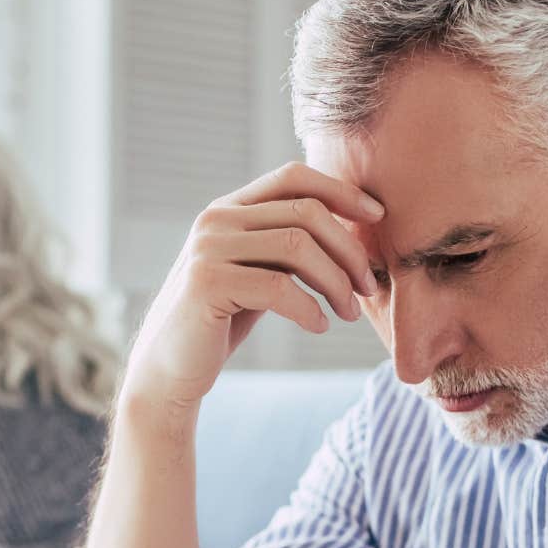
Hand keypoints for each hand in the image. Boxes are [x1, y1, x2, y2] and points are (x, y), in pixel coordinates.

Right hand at [122, 162, 382, 412]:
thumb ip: (286, 245)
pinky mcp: (207, 284)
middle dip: (348, 249)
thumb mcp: (256, 273)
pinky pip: (278, 287)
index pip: (292, 177)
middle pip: (305, 212)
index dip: (341, 191)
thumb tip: (351, 226)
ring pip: (297, 247)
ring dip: (336, 282)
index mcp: (227, 209)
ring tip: (348, 312)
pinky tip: (318, 326)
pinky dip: (309, 308)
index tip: (377, 216)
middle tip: (368, 287)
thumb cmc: (220, 323)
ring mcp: (208, 249)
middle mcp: (215, 220)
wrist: (169, 370)